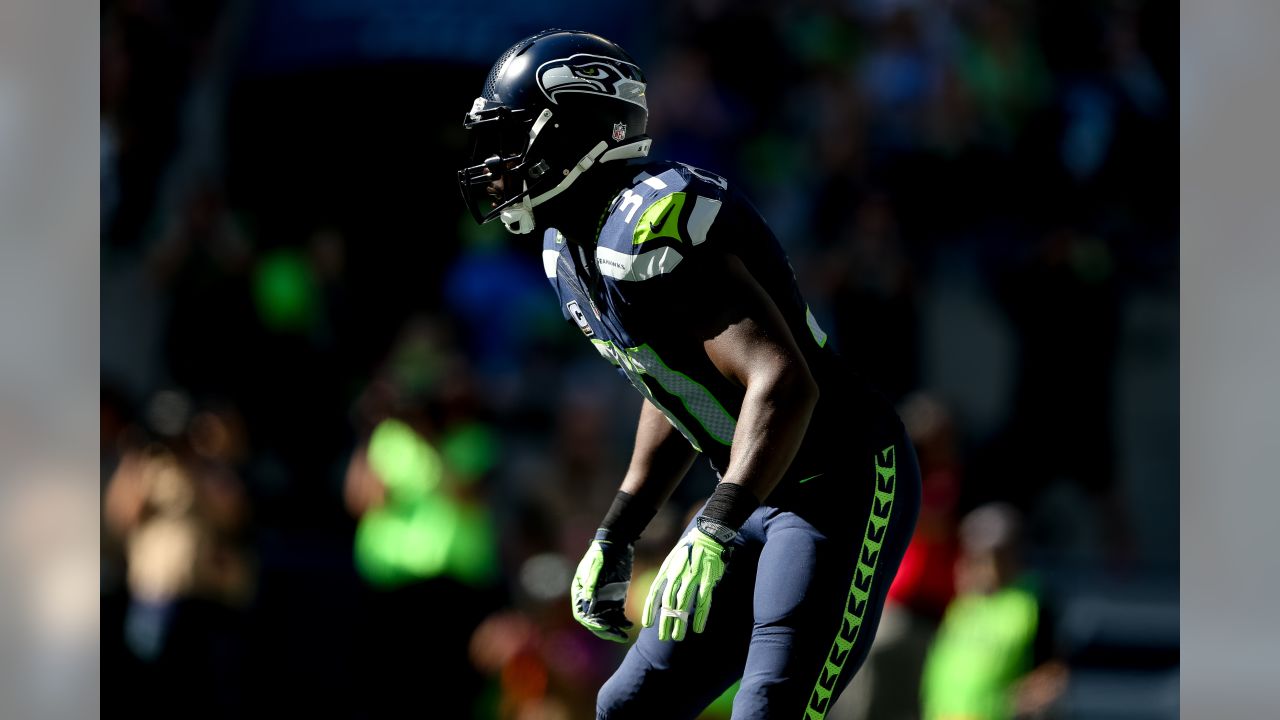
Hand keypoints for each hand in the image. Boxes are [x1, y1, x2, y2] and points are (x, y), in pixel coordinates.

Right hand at [571, 531, 634, 642]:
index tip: (604, 627)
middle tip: (618, 637)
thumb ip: (592, 583)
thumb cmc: (602, 553)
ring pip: (607, 621)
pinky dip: (622, 621)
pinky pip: (617, 615)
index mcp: (580, 592)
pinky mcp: (615, 598)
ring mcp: (603, 599)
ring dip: (614, 629)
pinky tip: (629, 625)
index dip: (592, 623)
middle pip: (595, 621)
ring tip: (625, 635)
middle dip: (606, 631)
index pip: (582, 614)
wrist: (617, 543)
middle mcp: (590, 599)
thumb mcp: (596, 566)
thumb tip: (588, 601)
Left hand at [642, 526, 730, 640]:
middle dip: (665, 622)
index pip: (655, 593)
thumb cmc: (688, 549)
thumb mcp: (671, 560)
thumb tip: (659, 595)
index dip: (650, 610)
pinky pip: (703, 602)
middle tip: (664, 637)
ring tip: (678, 637)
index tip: (647, 625)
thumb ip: (666, 577)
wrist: (707, 535)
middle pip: (668, 603)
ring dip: (680, 623)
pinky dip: (701, 617)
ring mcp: (692, 579)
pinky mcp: (707, 581)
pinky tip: (698, 629)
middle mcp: (677, 576)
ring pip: (684, 606)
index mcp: (667, 570)